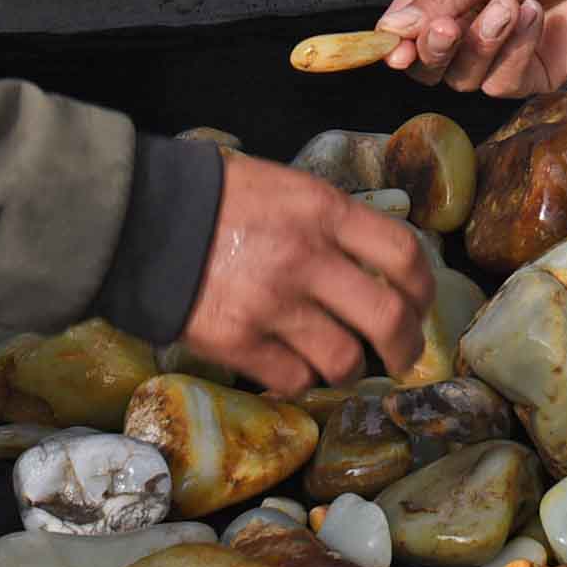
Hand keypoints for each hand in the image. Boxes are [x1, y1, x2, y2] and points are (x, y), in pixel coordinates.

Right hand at [176, 153, 432, 394]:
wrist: (142, 217)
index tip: (420, 304)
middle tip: (402, 358)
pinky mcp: (238, 341)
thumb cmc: (218, 196)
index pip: (402, 254)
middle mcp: (307, 258)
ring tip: (340, 363)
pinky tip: (293, 367)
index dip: (423, 287)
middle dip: (405, 347)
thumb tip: (375, 262)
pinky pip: (293, 379)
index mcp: (323, 211)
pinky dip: (300, 379)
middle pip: (387, 317)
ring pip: (343, 359)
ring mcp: (272, 304)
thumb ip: (331, 221)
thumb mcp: (286, 187)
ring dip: (349, 368)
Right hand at [381, 0, 566, 96]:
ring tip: (514, 3)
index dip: (394, 39)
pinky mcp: (530, 74)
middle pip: (426, 62)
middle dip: (432, 48)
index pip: (406, 23)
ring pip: (461, 77)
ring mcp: (500, 53)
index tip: (392, 48)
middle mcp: (471, 24)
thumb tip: (392, 30)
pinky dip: (516, 50)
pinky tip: (537, 18)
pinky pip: (501, 83)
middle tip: (448, 27)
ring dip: (483, 42)